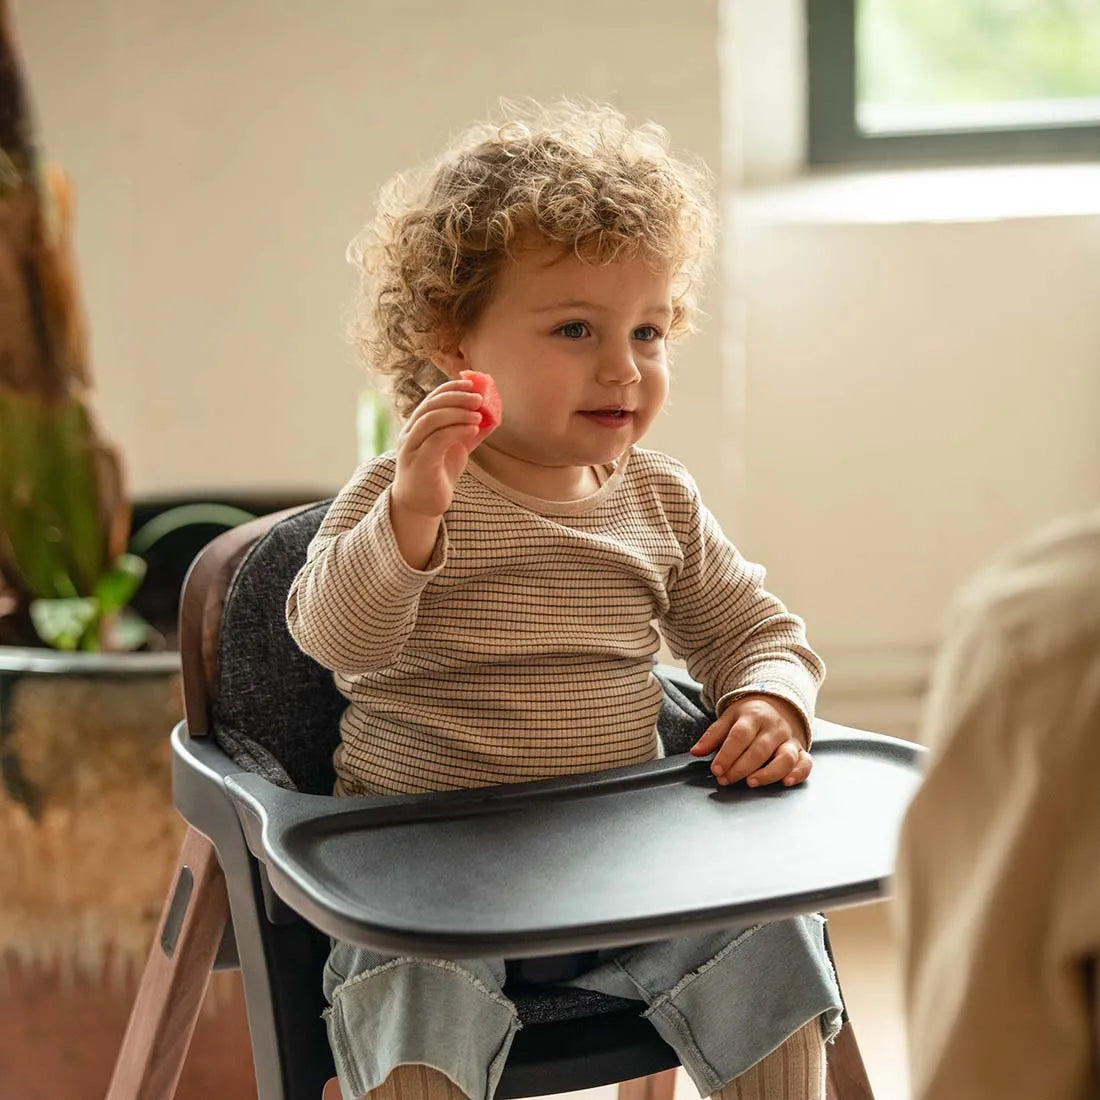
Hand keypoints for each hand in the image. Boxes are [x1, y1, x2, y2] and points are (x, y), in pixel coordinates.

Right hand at [391, 378, 487, 520]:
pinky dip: (456, 431)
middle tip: (479, 398)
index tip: (471, 384)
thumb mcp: (455, 448)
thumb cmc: (438, 475)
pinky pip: (436, 440)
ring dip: (457, 413)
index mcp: (416, 426)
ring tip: (478, 415)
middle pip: (430, 405)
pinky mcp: (419, 463)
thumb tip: (489, 414)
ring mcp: (411, 448)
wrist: (422, 505)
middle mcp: (409, 434)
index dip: (450, 388)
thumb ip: (465, 431)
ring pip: (431, 419)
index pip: (431, 399)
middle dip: (456, 398)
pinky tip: (473, 430)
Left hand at [689, 694, 811, 787]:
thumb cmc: (750, 715)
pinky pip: (805, 763)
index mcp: (753, 716)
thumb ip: (713, 735)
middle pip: (759, 749)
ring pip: (784, 757)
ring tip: (751, 783)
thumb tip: (695, 752)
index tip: (715, 769)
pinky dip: (798, 774)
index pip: (740, 735)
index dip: (727, 754)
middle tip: (726, 780)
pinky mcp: (801, 750)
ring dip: (768, 773)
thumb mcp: (729, 718)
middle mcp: (774, 727)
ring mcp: (789, 739)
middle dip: (741, 768)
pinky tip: (786, 782)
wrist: (779, 703)